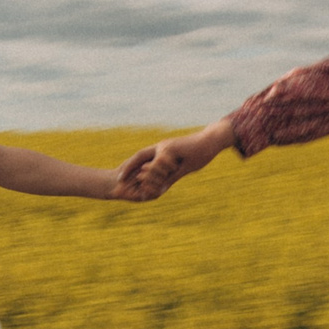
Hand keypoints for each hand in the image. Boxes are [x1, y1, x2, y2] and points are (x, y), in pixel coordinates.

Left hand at [112, 121, 234, 199]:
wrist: (210, 141)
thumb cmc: (198, 154)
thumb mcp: (182, 168)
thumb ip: (171, 176)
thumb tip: (162, 187)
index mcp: (162, 151)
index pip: (143, 157)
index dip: (132, 166)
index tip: (122, 175)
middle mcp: (161, 147)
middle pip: (139, 155)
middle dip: (128, 167)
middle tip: (117, 180)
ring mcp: (165, 147)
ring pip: (148, 162)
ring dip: (141, 175)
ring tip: (128, 182)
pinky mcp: (171, 149)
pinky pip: (159, 164)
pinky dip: (153, 173)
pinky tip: (146, 181)